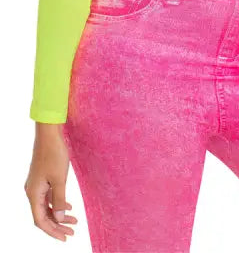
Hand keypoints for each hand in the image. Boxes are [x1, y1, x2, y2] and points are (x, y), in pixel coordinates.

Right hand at [24, 123, 77, 241]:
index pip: (40, 220)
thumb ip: (59, 199)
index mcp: (33, 193)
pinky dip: (57, 203)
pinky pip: (48, 197)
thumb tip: (58, 218)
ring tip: (74, 221)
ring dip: (59, 215)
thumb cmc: (54, 153)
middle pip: (43, 215)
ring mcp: (36, 185)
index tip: (66, 237)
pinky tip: (68, 207)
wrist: (49, 133)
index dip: (53, 231)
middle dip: (57, 225)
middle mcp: (32, 191)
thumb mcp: (59, 179)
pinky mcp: (42, 178)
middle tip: (72, 232)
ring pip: (46, 206)